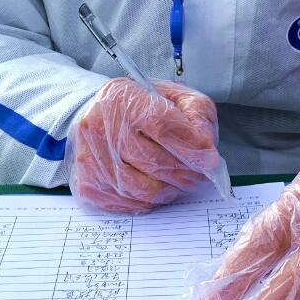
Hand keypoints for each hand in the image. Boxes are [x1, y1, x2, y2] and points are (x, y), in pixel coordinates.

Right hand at [70, 78, 221, 213]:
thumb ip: (196, 114)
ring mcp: (92, 159)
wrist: (96, 114)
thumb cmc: (140, 106)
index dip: (191, 147)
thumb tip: (206, 149)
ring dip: (172, 189)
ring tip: (181, 181)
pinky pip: (130, 203)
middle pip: (155, 161)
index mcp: (123, 99)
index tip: (210, 160)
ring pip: (144, 189)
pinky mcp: (89, 185)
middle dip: (187, 173)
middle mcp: (101, 128)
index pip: (162, 126)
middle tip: (201, 175)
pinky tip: (159, 186)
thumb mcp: (173, 95)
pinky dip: (152, 200)